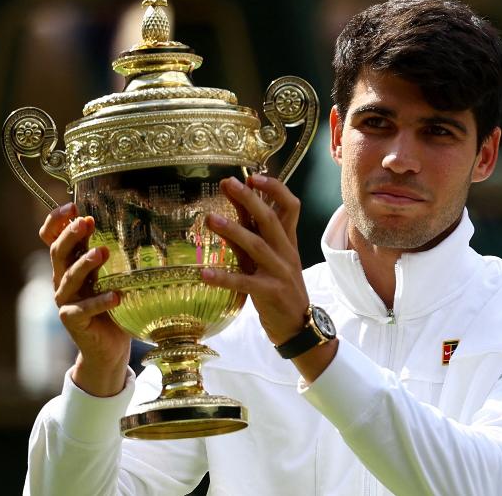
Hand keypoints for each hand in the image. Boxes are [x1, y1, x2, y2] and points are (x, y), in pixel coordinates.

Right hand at [40, 203, 129, 396]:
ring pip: (68, 277)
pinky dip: (100, 301)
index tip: (73, 205)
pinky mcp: (73, 321)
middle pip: (58, 252)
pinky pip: (82, 309)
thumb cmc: (114, 306)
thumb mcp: (112, 275)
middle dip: (71, 235)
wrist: (109, 347)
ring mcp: (66, 300)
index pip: (52, 237)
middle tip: (87, 221)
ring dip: (85, 263)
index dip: (56, 221)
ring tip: (102, 252)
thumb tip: (131, 222)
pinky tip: (116, 296)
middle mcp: (62, 279)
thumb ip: (111, 255)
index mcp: (70, 264)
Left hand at [201, 175, 309, 345]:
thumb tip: (236, 206)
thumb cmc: (279, 287)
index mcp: (288, 241)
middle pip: (271, 219)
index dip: (274, 189)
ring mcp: (280, 272)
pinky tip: (204, 273)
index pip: (290, 206)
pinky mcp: (270, 293)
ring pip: (257, 246)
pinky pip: (244, 282)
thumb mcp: (268, 258)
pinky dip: (224, 277)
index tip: (253, 177)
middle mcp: (286, 252)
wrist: (298, 325)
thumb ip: (253, 234)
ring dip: (233, 231)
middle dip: (250, 199)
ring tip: (210, 219)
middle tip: (227, 183)